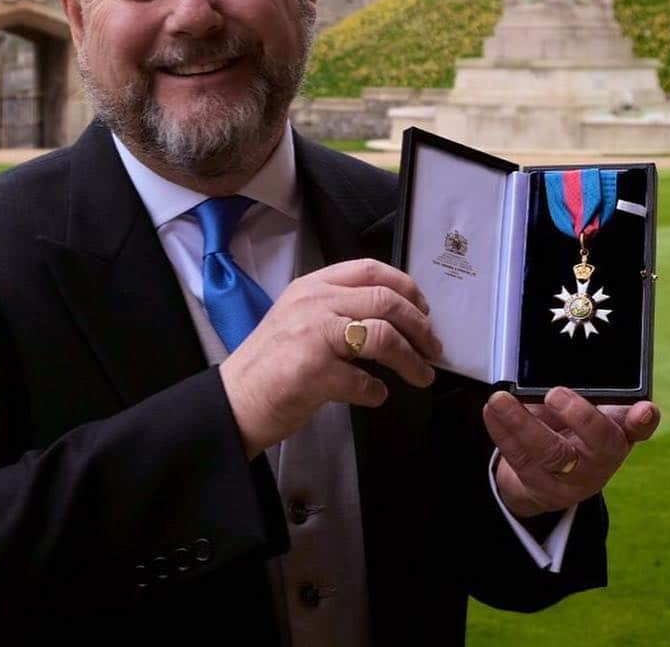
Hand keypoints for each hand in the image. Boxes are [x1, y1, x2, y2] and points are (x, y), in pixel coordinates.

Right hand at [219, 259, 442, 457]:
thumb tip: (391, 316)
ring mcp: (312, 336)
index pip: (370, 270)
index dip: (407, 287)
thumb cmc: (270, 364)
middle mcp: (313, 304)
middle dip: (420, 326)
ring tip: (422, 375)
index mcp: (311, 287)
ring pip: (383, 335)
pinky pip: (364, 381)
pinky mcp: (314, 372)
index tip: (424, 309)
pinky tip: (376, 395)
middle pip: (386, 301)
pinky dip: (377, 392)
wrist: (236, 399)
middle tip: (433, 347)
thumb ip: (337, 308)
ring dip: (411, 360)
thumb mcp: (299, 317)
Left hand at [484, 386, 660, 517]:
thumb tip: (570, 364)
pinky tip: (491, 411)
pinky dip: (502, 432)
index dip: (643, 420)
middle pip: (598, 444)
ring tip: (500, 399)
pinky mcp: (539, 486)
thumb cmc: (572, 432)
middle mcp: (601, 459)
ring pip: (550, 454)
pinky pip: (519, 459)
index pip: (638, 428)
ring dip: (522, 424)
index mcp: (618, 434)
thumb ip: (589, 393)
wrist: (550, 478)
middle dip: (580, 417)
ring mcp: (571, 478)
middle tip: (555, 393)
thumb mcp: (587, 412)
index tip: (645, 408)